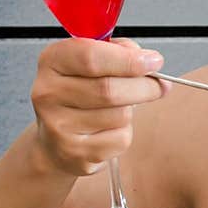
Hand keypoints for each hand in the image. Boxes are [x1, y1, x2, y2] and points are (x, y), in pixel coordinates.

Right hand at [30, 36, 170, 175]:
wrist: (57, 142)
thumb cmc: (81, 95)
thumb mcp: (92, 64)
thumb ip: (118, 53)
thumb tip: (148, 61)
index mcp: (52, 61)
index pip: (90, 56)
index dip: (128, 60)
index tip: (154, 60)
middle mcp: (48, 93)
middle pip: (109, 89)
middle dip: (144, 86)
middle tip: (159, 85)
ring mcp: (58, 126)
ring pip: (120, 115)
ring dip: (131, 112)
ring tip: (118, 110)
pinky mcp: (74, 153)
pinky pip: (119, 140)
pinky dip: (124, 134)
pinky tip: (108, 131)